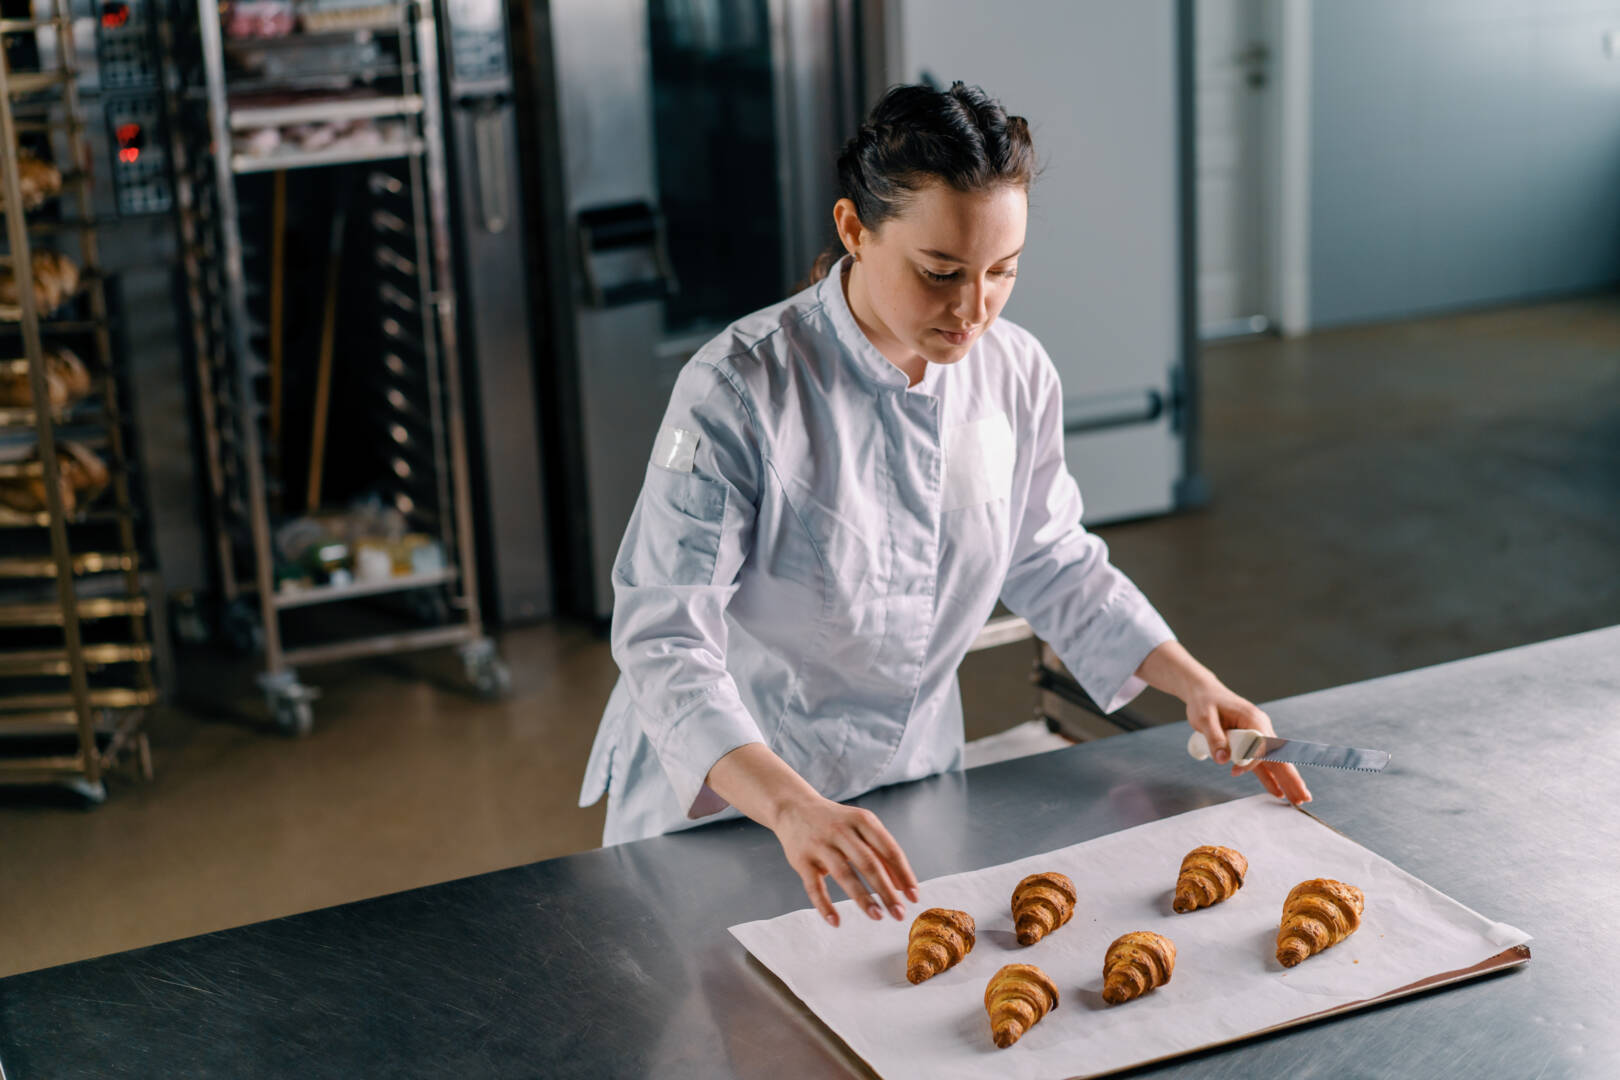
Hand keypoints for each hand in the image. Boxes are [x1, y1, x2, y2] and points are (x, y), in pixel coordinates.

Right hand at [771, 794, 919, 926]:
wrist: (793, 807)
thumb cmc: (836, 822)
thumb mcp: (860, 827)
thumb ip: (881, 853)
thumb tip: (902, 886)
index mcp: (862, 821)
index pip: (889, 849)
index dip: (903, 874)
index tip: (914, 897)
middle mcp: (842, 831)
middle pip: (869, 863)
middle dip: (886, 891)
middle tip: (899, 913)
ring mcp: (820, 845)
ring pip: (844, 874)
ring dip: (862, 898)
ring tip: (877, 917)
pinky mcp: (802, 860)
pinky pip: (814, 886)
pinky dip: (824, 905)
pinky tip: (836, 921)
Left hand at [1184, 684, 1311, 805]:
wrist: (1204, 692)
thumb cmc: (1204, 701)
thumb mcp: (1204, 718)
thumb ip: (1214, 738)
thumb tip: (1222, 760)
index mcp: (1253, 718)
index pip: (1263, 745)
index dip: (1252, 762)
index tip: (1235, 771)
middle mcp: (1261, 727)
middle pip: (1279, 756)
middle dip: (1292, 778)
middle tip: (1303, 798)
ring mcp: (1258, 735)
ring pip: (1274, 761)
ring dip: (1286, 781)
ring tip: (1297, 800)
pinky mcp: (1250, 742)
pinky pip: (1262, 762)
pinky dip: (1270, 776)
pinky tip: (1277, 791)